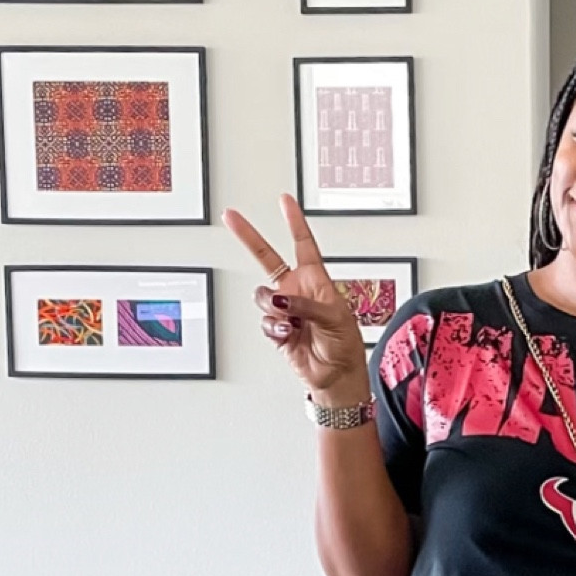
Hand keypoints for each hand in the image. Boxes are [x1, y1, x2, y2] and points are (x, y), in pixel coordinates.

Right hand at [222, 194, 369, 401]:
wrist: (336, 375)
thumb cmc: (345, 345)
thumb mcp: (334, 317)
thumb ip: (306, 304)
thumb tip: (280, 300)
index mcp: (315, 280)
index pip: (302, 243)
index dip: (294, 221)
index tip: (284, 200)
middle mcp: (296, 290)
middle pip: (266, 257)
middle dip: (248, 237)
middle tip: (230, 217)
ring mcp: (284, 310)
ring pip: (262, 296)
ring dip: (273, 308)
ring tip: (291, 322)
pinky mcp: (276, 329)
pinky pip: (265, 322)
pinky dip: (275, 329)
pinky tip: (289, 335)